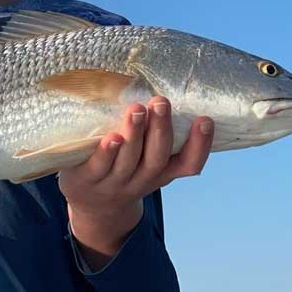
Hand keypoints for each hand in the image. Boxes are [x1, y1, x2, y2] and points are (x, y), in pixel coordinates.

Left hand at [59, 96, 212, 219]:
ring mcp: (113, 183)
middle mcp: (141, 180)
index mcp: (161, 173)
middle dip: (161, 129)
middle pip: (156, 158)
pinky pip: (100, 167)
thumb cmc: (121, 170)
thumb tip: (158, 84)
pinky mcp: (86, 180)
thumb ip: (152, 134)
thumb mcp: (143, 159)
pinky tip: (112, 137)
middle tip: (161, 102)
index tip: (205, 119)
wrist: (91, 207)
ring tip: (137, 109)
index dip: (200, 145)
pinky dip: (107, 152)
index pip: (187, 164)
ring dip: (135, 135)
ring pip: (128, 161)